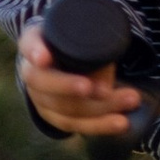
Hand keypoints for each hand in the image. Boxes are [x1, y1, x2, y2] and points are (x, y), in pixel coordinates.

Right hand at [15, 23, 146, 145]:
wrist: (63, 58)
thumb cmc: (75, 41)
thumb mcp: (82, 35)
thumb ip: (92, 51)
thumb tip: (104, 84)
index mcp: (34, 42)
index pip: (29, 44)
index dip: (35, 51)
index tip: (44, 58)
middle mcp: (32, 71)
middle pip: (43, 82)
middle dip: (69, 86)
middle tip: (98, 88)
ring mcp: (39, 97)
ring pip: (63, 108)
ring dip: (99, 108)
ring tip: (130, 101)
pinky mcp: (53, 116)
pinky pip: (73, 124)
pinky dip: (99, 124)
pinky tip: (121, 122)